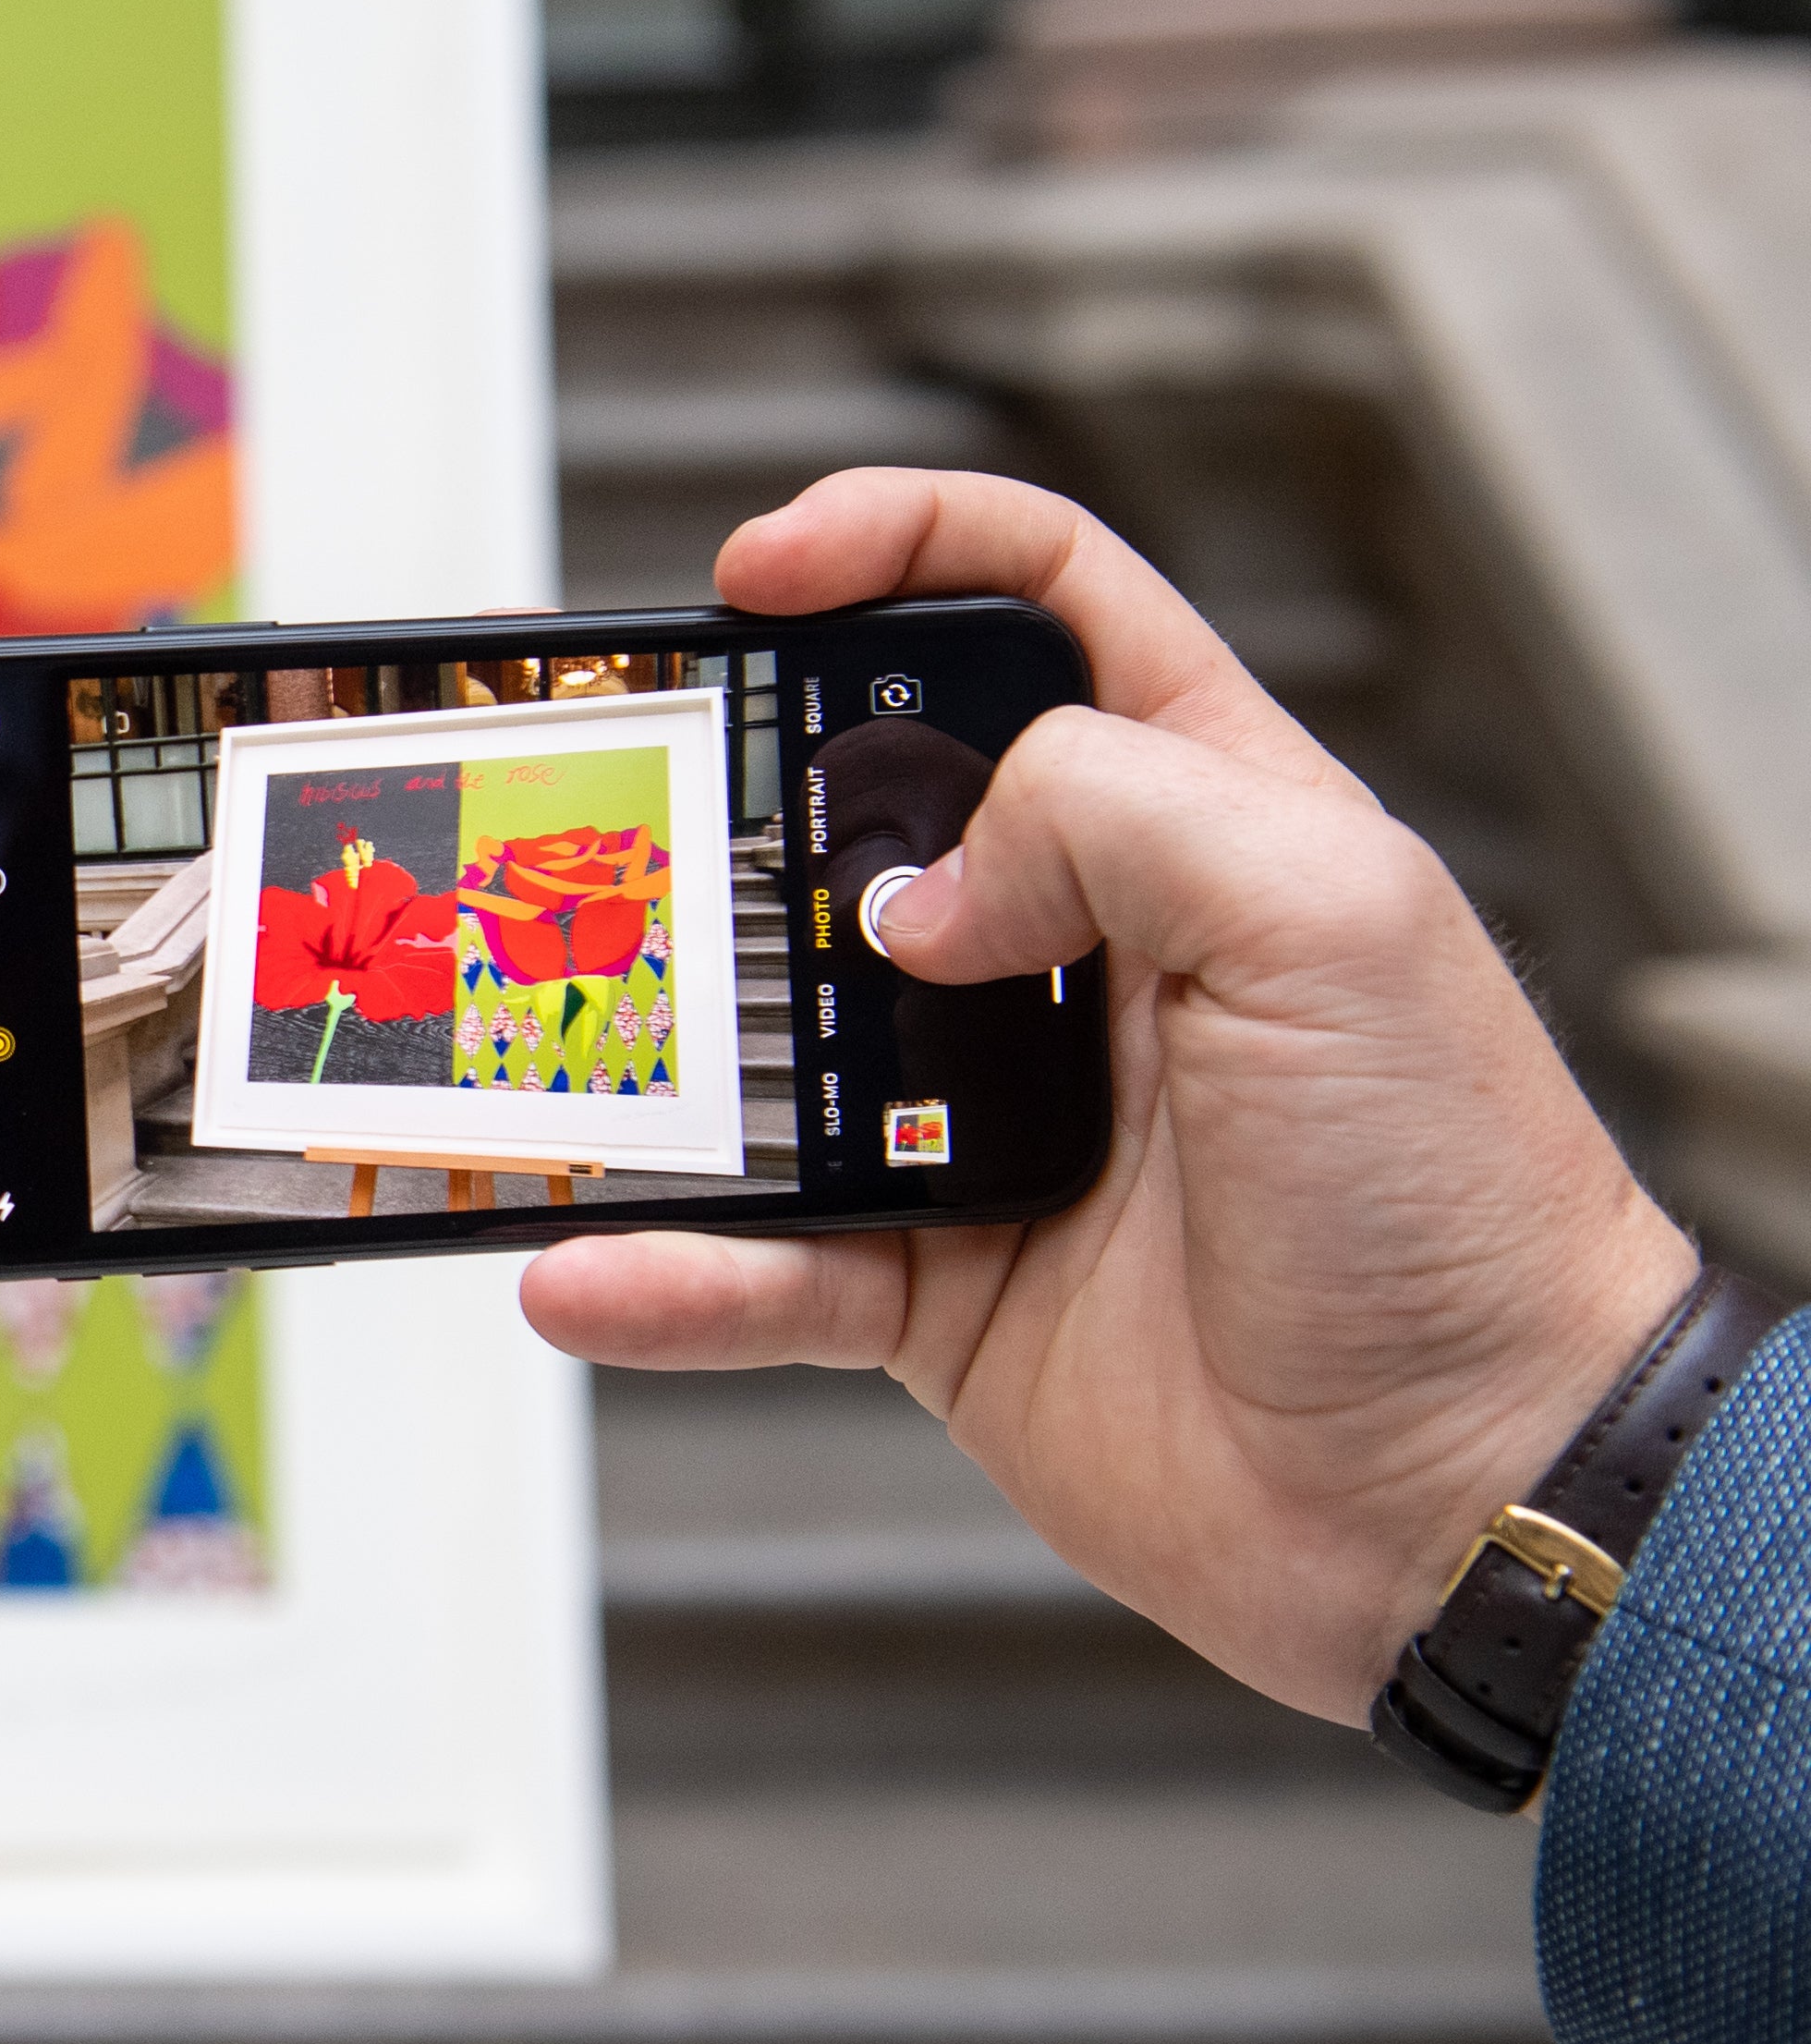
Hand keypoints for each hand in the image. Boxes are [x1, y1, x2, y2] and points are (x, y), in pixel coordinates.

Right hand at [520, 470, 1699, 1724]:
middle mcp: (1084, 953)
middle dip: (725, 800)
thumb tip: (916, 887)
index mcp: (1203, 818)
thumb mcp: (1332, 920)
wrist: (1466, 1496)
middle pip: (855, 814)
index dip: (896, 547)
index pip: (1038, 605)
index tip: (762, 571)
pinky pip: (761, 1264)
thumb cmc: (1464, 1204)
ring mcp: (994, 1119)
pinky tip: (596, 1266)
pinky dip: (670, 1274)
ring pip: (770, 1047)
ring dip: (664, 1054)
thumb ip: (1112, 809)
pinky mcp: (937, 1284)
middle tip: (630, 815)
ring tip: (576, 1050)